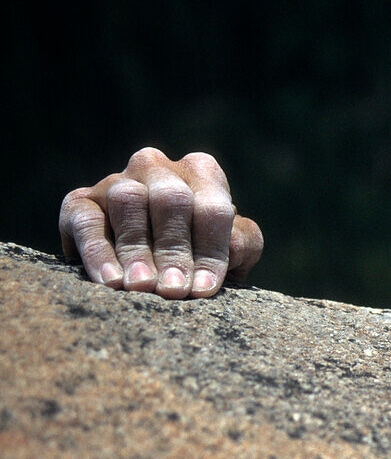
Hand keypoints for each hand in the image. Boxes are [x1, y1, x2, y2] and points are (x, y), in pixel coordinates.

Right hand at [59, 147, 262, 298]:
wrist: (151, 265)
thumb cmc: (203, 255)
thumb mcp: (233, 250)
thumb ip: (241, 244)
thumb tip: (231, 249)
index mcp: (202, 172)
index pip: (212, 208)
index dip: (210, 250)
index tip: (203, 288)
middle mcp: (158, 167)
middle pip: (171, 200)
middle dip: (174, 249)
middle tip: (173, 290)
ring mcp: (118, 181)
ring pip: (128, 201)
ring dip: (137, 248)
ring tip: (142, 286)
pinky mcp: (80, 202)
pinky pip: (86, 220)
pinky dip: (98, 251)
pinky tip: (111, 281)